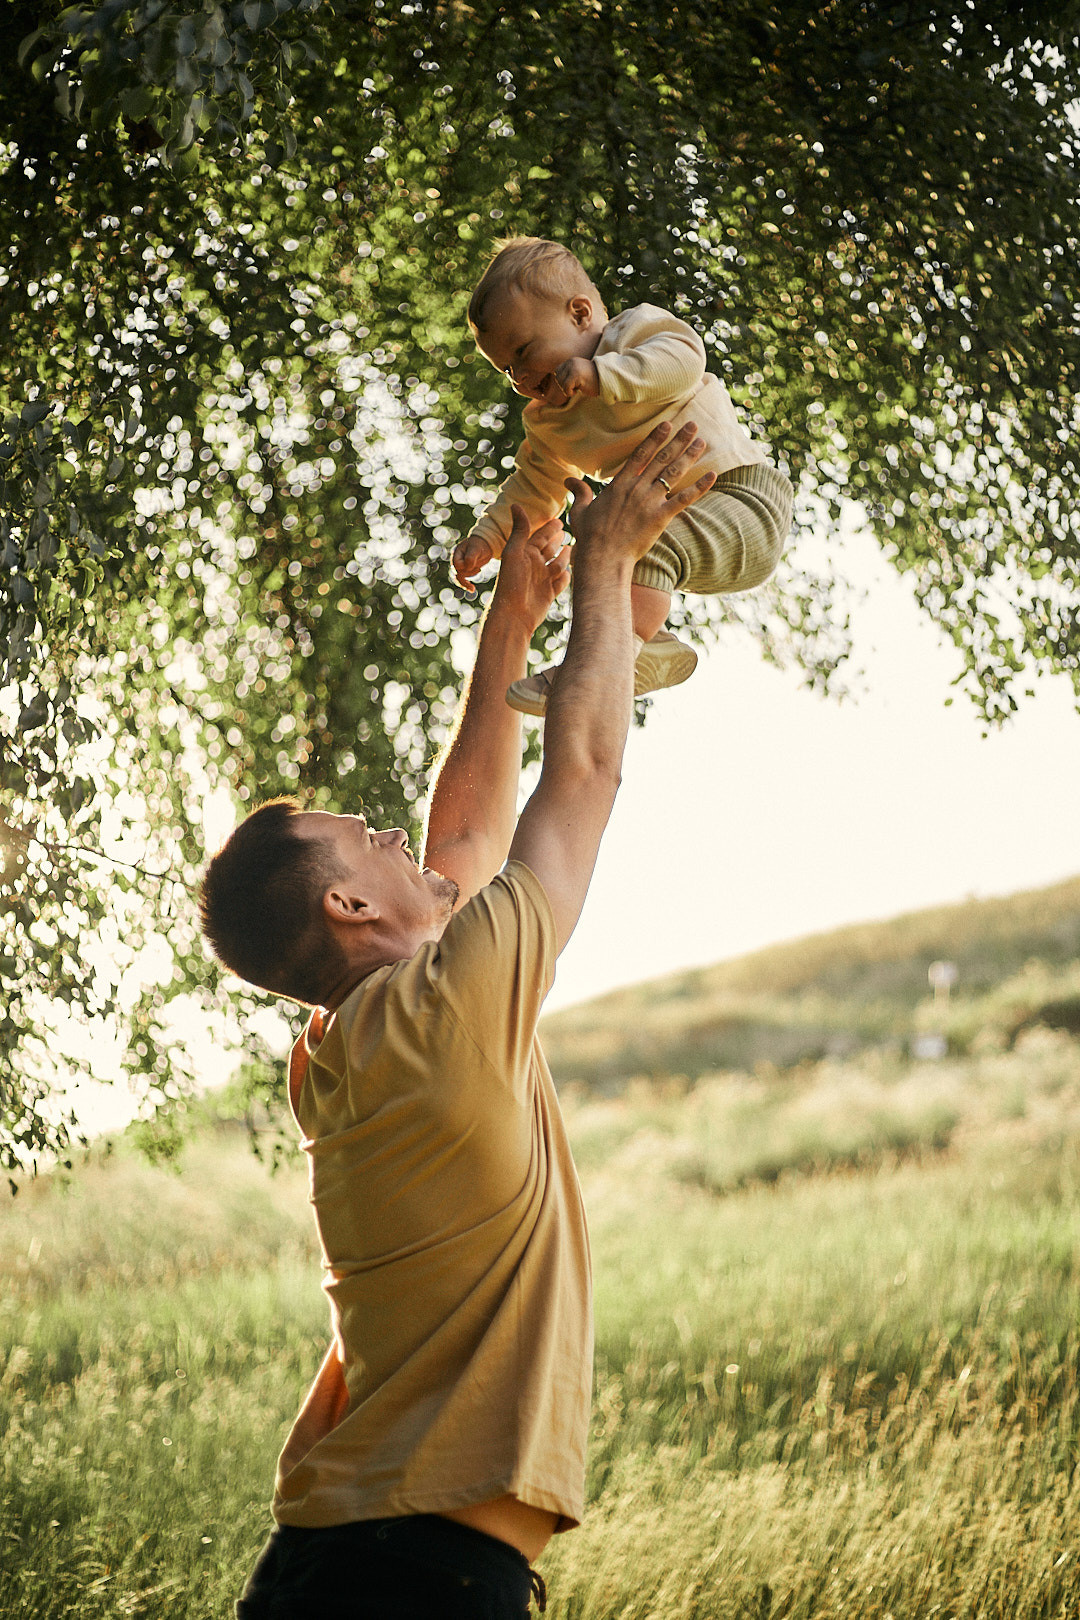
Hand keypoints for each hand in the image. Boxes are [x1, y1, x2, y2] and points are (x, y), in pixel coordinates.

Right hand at [452, 532, 493, 594]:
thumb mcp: (476, 548)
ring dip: (465, 583)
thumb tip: (467, 566)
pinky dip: (466, 585)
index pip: (457, 565)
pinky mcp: (465, 570)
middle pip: (457, 572)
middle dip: (468, 574)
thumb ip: (471, 557)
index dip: (466, 568)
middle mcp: (456, 560)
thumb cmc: (479, 544)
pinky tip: (472, 589)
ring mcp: (460, 566)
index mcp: (457, 554)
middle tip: (479, 570)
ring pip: (459, 578)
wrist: (484, 544)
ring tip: (472, 589)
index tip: (478, 567)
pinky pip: (462, 579)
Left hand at [491, 506, 570, 635]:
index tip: (559, 519)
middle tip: (568, 530)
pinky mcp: (549, 594)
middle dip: (557, 540)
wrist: (514, 615)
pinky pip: (560, 582)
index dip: (549, 528)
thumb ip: (520, 530)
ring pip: (557, 565)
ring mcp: (542, 580)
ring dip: (564, 557)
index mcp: (525, 554)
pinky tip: (571, 572)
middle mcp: (534, 566)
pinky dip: (566, 577)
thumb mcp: (514, 552)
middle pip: (549, 549)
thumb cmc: (511, 583)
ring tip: (573, 548)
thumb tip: (515, 504)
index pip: (540, 537)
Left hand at [552, 356, 599, 405]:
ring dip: (566, 389)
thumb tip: (555, 378)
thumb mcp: (579, 374)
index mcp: (571, 361)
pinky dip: (569, 393)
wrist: (606, 380)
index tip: (570, 385)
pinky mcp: (576, 375)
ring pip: (560, 383)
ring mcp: (573, 368)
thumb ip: (568, 374)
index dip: (561, 380)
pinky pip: (565, 387)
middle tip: (574, 388)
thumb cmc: (593, 381)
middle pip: (557, 377)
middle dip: (563, 386)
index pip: (557, 371)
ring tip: (576, 389)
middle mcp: (571, 362)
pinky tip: (577, 392)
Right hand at [563, 420, 714, 561]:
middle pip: (662, 458)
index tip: (667, 424)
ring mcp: (649, 502)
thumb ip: (579, 492)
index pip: (640, 454)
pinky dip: (700, 487)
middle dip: (678, 440)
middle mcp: (637, 488)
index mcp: (619, 484)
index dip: (655, 438)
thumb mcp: (580, 511)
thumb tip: (567, 480)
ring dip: (690, 455)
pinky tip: (713, 476)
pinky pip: (684, 498)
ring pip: (674, 473)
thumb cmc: (590, 537)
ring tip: (702, 442)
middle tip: (692, 425)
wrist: (603, 558)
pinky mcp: (661, 517)